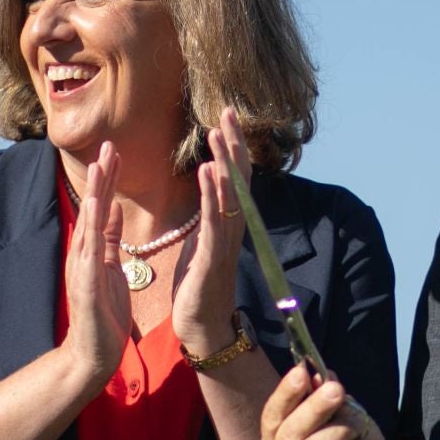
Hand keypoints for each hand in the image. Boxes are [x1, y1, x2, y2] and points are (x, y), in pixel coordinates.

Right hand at [61, 142, 131, 384]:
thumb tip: (110, 207)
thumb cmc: (103, 314)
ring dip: (95, 194)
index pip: (102, 208)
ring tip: (100, 166)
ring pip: (89, 224)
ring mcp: (84, 268)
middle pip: (93, 208)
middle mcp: (85, 254)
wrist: (92, 354)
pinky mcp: (88, 284)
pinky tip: (96, 207)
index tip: (116, 151)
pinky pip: (91, 251)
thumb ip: (108, 238)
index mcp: (94, 250)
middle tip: (109, 144)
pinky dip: (93, 227)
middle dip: (101, 176)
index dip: (109, 180)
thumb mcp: (110, 268)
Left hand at [174, 107, 251, 353]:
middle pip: (239, 179)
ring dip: (226, 161)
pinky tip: (210, 170)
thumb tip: (210, 188)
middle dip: (233, 145)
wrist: (202, 328)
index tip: (225, 118)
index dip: (232, 148)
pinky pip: (215, 221)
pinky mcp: (212, 258)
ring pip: (231, 195)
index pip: (235, 178)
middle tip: (228, 112)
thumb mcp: (202, 244)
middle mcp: (232, 229)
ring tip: (219, 132)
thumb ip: (209, 215)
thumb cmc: (199, 288)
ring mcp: (224, 243)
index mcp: (227, 224)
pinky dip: (213, 193)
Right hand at [259, 365, 426, 439]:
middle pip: (291, 433)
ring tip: (356, 428)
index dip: (285, 394)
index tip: (301, 372)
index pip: (272, 418)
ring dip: (341, 431)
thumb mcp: (341, 415)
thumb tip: (318, 374)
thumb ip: (326, 397)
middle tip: (337, 390)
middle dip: (315, 407)